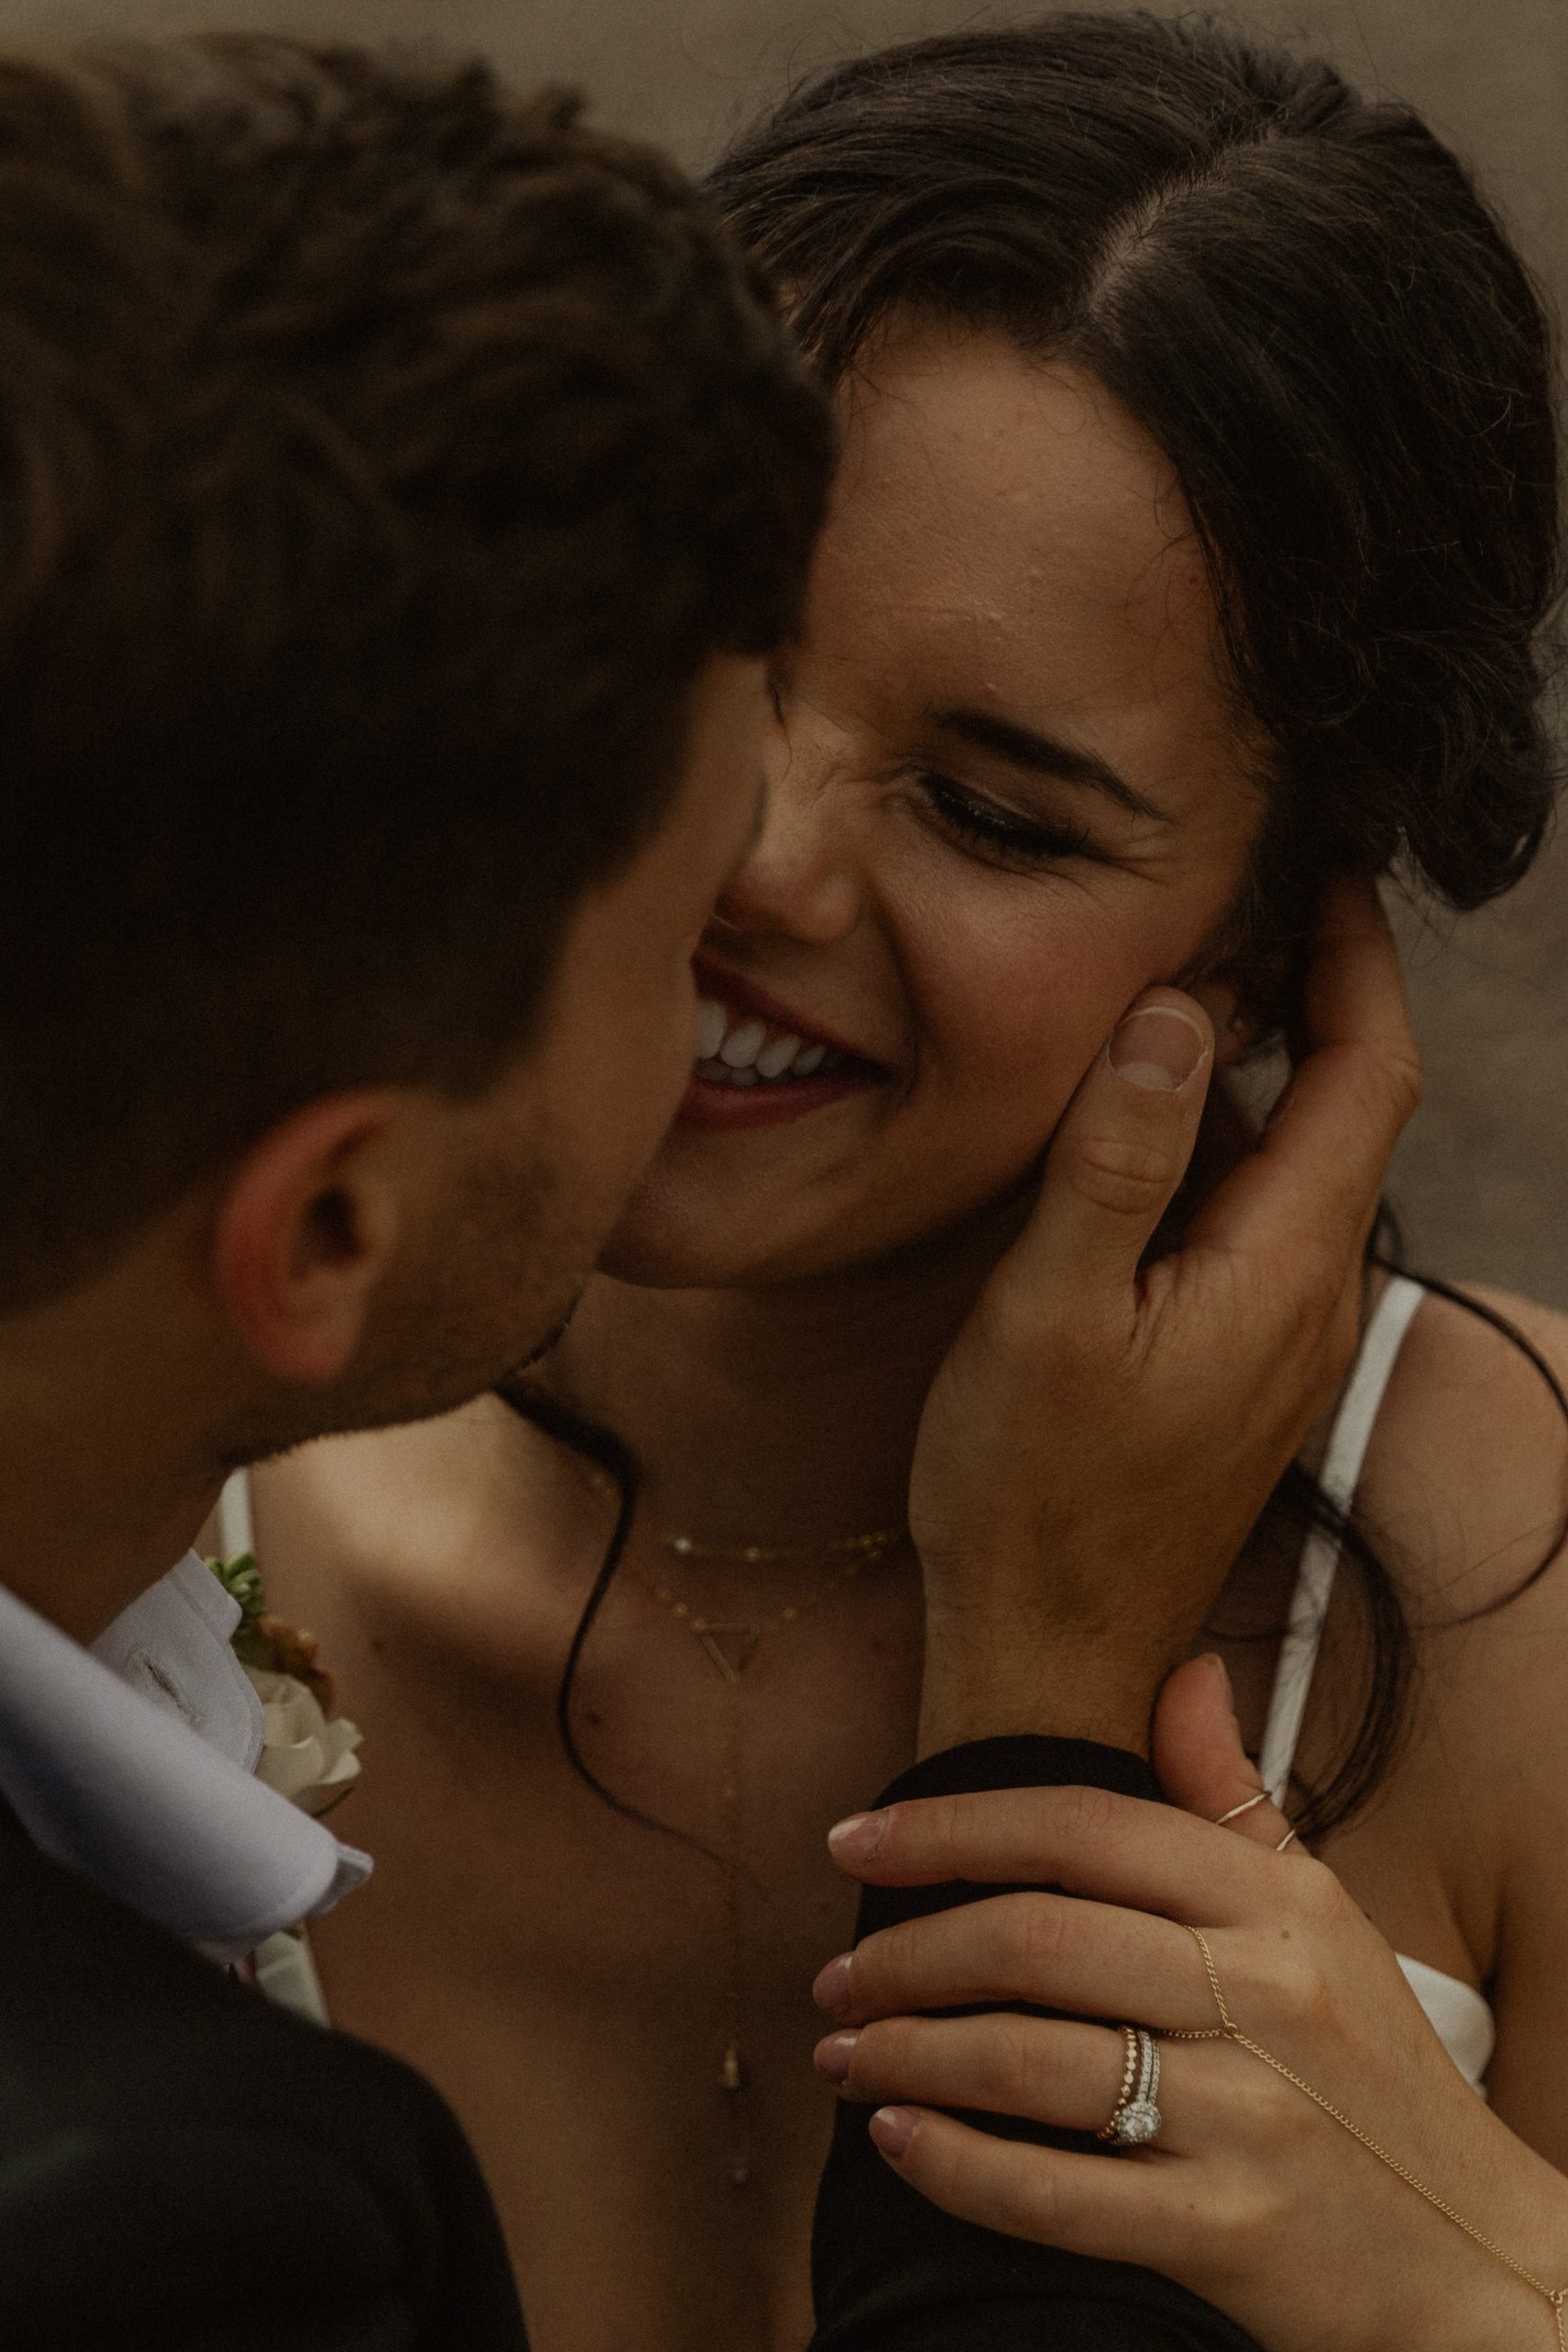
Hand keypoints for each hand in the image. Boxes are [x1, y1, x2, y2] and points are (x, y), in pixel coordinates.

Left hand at [811, 1667, 1567, 2351]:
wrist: (1473, 2256)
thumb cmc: (1371, 2067)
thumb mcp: (1321, 1916)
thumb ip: (1232, 1802)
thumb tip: (1187, 1672)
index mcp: (1281, 1904)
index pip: (1084, 1828)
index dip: (950, 1827)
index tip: (853, 1840)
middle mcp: (1269, 1995)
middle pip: (1035, 1940)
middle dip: (904, 1954)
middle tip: (835, 1979)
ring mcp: (1251, 2119)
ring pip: (1028, 2062)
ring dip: (906, 2056)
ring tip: (847, 2056)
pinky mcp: (1229, 2233)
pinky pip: (1056, 2193)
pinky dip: (955, 2165)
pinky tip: (900, 2140)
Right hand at [909, 876, 1420, 1753]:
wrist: (1048, 1656)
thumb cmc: (1030, 1496)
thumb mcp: (1049, 1312)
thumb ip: (1118, 1158)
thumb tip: (1177, 1015)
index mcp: (1282, 1269)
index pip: (1369, 1073)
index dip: (1359, 958)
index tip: (1326, 867)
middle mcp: (1306, 1298)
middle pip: (1345, 1108)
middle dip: (1312, 992)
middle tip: (1238, 898)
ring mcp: (1275, 1339)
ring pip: (1292, 1166)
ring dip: (1252, 1072)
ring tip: (1169, 987)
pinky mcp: (1234, 1368)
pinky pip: (1248, 1224)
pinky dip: (1214, 1149)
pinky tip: (1133, 1130)